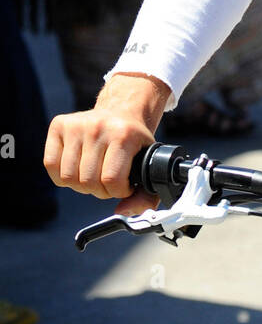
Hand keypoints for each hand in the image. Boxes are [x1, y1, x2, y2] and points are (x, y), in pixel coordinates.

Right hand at [44, 73, 171, 216]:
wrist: (123, 110)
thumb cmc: (134, 141)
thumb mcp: (148, 164)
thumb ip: (146, 196)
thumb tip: (121, 212)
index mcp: (124, 135)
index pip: (111, 180)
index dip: (118, 191)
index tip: (124, 185)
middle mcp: (99, 126)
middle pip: (87, 181)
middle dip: (99, 190)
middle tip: (108, 180)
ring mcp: (77, 124)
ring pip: (68, 177)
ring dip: (80, 184)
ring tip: (93, 174)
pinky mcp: (59, 125)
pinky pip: (51, 165)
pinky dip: (62, 175)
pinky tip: (77, 168)